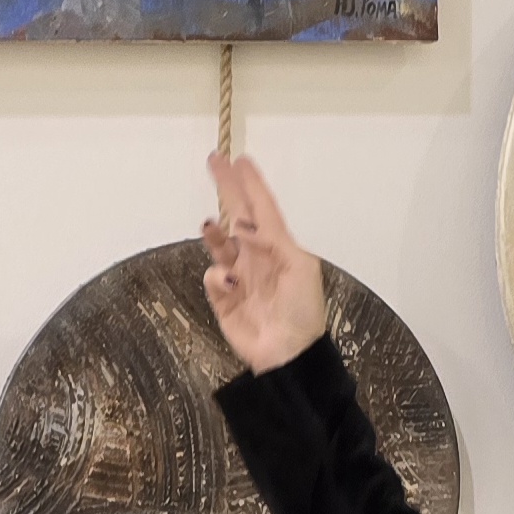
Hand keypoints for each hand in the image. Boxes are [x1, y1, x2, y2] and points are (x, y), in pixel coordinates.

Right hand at [202, 152, 328, 375]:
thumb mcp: (301, 268)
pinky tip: (229, 283)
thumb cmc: (303, 310)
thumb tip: (244, 225)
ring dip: (214, 232)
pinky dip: (217, 277)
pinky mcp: (224, 300)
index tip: (240, 159)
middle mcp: (257, 257)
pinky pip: (213, 278)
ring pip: (219, 245)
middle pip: (237, 216)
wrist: (288, 354)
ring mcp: (239, 277)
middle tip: (214, 162)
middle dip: (227, 189)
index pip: (262, 208)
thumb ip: (274, 241)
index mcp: (279, 248)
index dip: (251, 184)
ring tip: (210, 224)